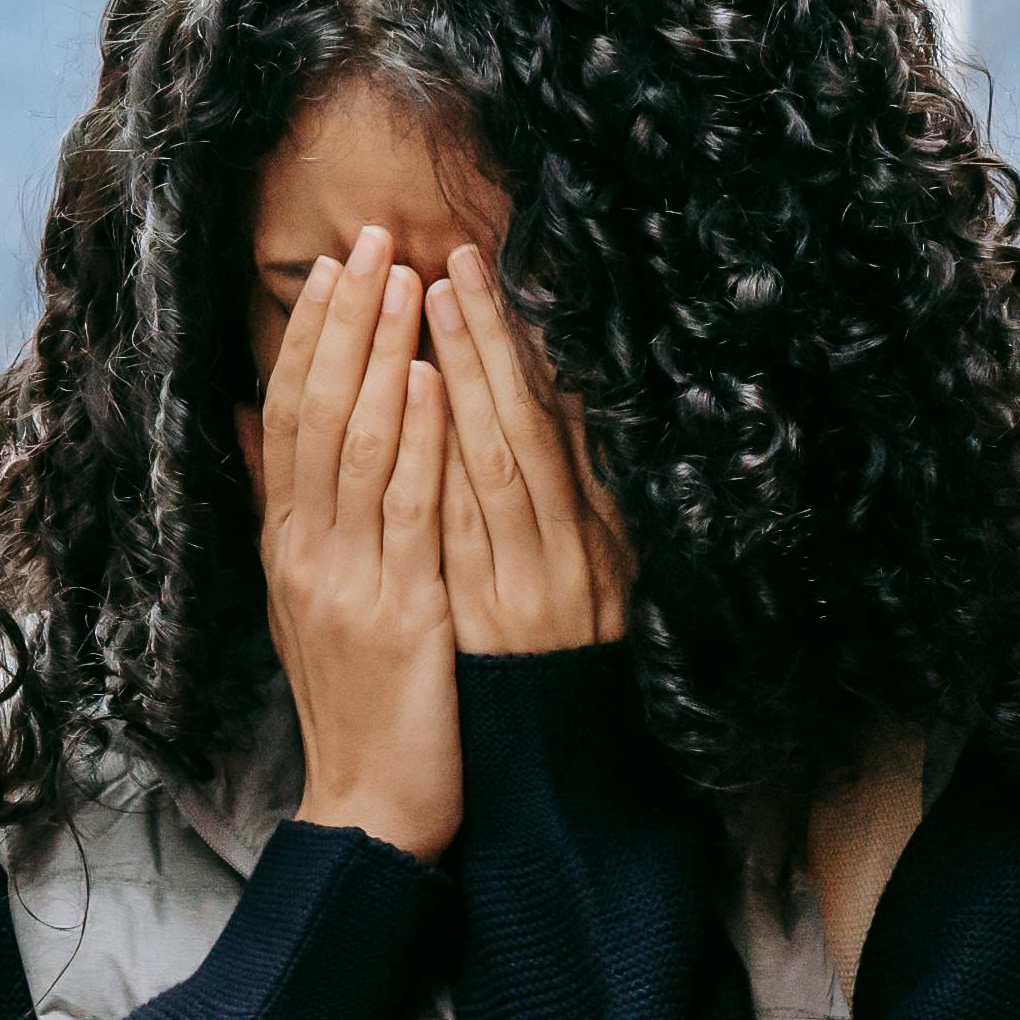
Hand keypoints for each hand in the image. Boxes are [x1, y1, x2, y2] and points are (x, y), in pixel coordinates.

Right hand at [257, 225, 462, 856]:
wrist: (370, 806)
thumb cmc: (353, 700)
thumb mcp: (302, 597)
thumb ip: (281, 509)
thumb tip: (247, 423)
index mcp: (285, 545)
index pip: (286, 417)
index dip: (309, 337)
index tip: (334, 265)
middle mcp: (305, 553)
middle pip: (317, 413)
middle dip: (347, 321)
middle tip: (372, 240)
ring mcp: (348, 581)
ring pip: (359, 447)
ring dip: (384, 357)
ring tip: (408, 281)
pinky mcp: (402, 614)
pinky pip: (409, 512)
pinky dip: (419, 441)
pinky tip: (435, 382)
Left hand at [428, 246, 627, 655]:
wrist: (552, 754)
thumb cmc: (569, 653)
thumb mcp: (598, 565)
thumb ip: (575, 488)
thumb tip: (552, 397)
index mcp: (598, 527)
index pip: (559, 416)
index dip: (523, 344)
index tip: (489, 277)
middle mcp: (570, 544)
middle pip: (527, 423)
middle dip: (490, 340)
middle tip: (453, 265)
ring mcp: (527, 577)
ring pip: (495, 460)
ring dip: (462, 376)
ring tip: (425, 305)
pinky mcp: (488, 614)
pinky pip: (458, 523)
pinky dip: (438, 459)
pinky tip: (420, 402)